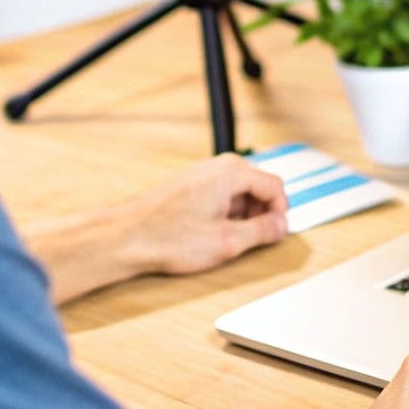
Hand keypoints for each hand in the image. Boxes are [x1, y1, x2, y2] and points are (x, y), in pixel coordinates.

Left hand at [123, 153, 289, 275]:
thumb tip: (281, 226)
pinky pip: (222, 195)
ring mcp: (203, 174)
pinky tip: (209, 234)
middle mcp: (219, 166)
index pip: (277, 187)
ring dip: (242, 216)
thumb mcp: (228, 241)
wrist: (127, 237)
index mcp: (232, 173)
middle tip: (249, 241)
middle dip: (260, 215)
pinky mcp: (191, 185)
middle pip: (260, 187)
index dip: (280, 215)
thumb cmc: (167, 237)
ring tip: (225, 240)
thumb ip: (263, 231)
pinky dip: (225, 214)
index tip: (273, 235)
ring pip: (241, 193)